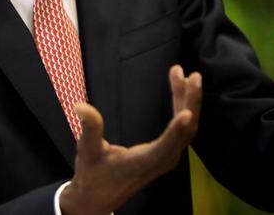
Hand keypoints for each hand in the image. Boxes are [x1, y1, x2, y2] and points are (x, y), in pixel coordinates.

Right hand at [59, 66, 201, 214]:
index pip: (165, 146)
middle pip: (185, 131)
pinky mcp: (167, 153)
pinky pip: (182, 130)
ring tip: (186, 76)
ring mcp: (167, 158)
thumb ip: (89, 129)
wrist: (99, 197)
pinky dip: (184, 108)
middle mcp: (162, 161)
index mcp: (143, 162)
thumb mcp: (87, 152)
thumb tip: (80, 106)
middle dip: (189, 102)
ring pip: (186, 129)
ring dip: (188, 101)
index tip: (187, 111)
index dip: (176, 129)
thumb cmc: (93, 175)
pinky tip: (180, 91)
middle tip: (192, 75)